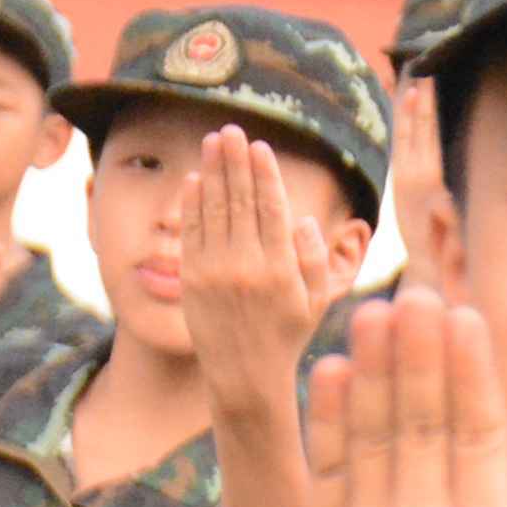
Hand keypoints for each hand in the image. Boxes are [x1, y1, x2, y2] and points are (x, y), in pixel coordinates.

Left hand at [169, 128, 331, 403]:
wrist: (244, 378)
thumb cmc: (286, 337)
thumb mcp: (315, 302)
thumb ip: (313, 260)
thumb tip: (304, 219)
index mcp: (280, 269)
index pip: (271, 208)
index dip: (263, 173)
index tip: (259, 147)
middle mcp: (246, 266)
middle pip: (239, 199)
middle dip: (234, 160)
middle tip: (230, 129)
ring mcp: (215, 272)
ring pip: (213, 209)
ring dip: (211, 170)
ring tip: (212, 141)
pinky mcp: (191, 279)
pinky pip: (191, 232)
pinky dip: (192, 203)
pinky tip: (195, 178)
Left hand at [298, 285, 506, 506]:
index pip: (476, 437)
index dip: (469, 370)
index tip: (465, 314)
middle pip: (421, 426)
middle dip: (420, 352)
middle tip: (418, 290)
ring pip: (372, 440)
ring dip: (374, 369)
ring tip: (378, 310)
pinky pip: (329, 473)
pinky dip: (330, 418)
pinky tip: (338, 366)